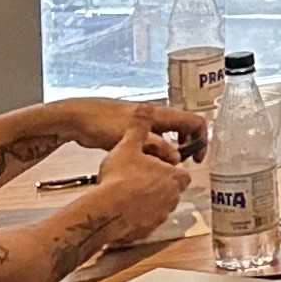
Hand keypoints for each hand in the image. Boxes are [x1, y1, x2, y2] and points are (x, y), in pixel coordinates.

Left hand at [29, 96, 204, 164]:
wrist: (78, 118)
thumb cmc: (103, 123)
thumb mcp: (130, 137)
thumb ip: (155, 147)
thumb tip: (177, 159)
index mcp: (161, 115)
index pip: (195, 122)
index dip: (202, 140)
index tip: (197, 159)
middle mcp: (157, 117)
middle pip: (185, 129)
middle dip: (188, 147)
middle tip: (181, 165)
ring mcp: (146, 123)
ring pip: (170, 135)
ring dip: (173, 150)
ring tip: (165, 167)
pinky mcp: (135, 130)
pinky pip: (157, 140)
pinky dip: (159, 151)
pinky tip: (148, 164)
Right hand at [90, 121, 191, 244]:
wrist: (105, 211)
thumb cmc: (118, 178)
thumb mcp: (128, 145)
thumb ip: (140, 126)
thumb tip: (146, 107)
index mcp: (174, 177)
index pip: (182, 172)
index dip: (169, 168)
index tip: (157, 165)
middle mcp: (173, 198)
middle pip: (172, 189)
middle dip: (159, 184)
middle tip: (140, 178)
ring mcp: (161, 215)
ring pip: (160, 205)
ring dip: (149, 199)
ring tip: (130, 192)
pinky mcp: (148, 229)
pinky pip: (147, 220)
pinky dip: (139, 215)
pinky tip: (124, 208)